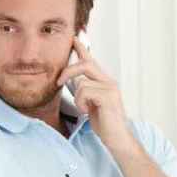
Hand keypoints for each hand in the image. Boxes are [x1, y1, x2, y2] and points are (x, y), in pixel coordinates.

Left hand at [57, 35, 134, 150]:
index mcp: (104, 82)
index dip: (81, 48)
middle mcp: (109, 81)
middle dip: (68, 71)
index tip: (73, 37)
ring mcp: (110, 88)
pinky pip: (84, 92)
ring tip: (84, 109)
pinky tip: (88, 112)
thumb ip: (83, 90)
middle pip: (85, 64)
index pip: (91, 60)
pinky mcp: (108, 96)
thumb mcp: (90, 103)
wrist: (117, 138)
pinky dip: (81, 103)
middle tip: (58, 82)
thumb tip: (70, 80)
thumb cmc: (105, 123)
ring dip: (77, 98)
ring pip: (82, 82)